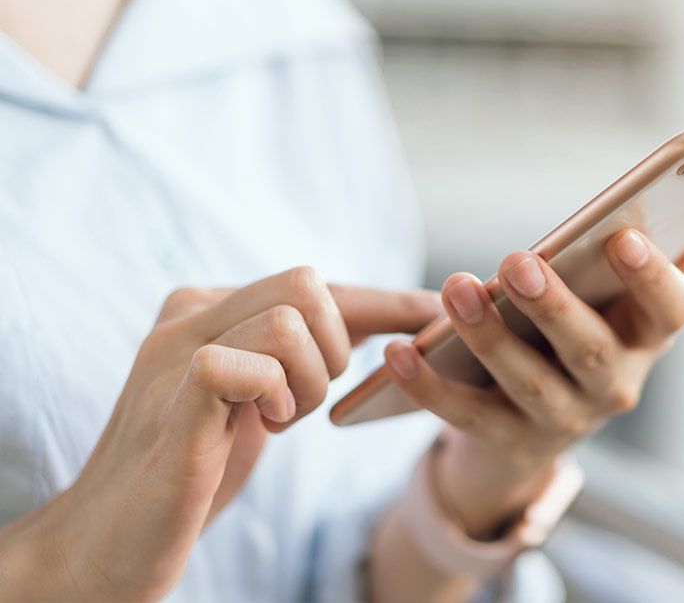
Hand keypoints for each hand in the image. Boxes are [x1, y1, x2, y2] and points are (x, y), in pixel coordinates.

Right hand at [0, 268, 439, 601]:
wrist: (105, 542)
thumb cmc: (191, 471)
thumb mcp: (254, 399)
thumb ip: (291, 355)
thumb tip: (373, 324)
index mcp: (210, 308)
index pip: (313, 286)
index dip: (382, 300)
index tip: (434, 312)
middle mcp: (190, 312)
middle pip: (308, 284)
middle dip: (333, 348)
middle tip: (300, 403)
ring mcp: (177, 348)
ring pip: (290, 319)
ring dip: (308, 382)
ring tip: (274, 422)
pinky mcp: (177, 394)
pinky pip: (253, 361)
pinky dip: (277, 397)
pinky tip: (258, 428)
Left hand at [384, 229, 683, 537]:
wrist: (535, 427)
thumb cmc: (580, 335)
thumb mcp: (619, 304)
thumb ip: (659, 260)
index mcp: (645, 338)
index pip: (672, 311)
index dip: (654, 278)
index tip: (623, 237)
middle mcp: (614, 387)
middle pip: (590, 350)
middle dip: (555, 308)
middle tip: (517, 262)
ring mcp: (562, 421)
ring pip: (528, 384)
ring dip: (490, 338)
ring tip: (455, 290)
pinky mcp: (507, 442)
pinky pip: (466, 417)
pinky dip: (429, 387)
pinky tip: (398, 353)